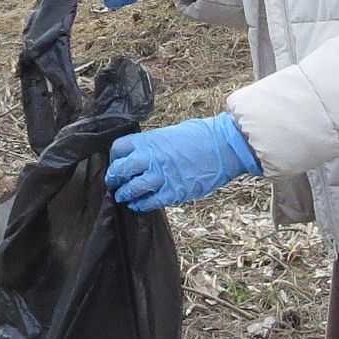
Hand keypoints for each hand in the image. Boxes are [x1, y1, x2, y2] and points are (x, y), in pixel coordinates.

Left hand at [106, 112, 258, 212]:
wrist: (224, 146)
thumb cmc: (201, 136)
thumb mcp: (171, 133)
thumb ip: (154, 145)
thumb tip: (143, 154)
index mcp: (149, 140)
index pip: (118, 149)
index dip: (114, 158)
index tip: (117, 163)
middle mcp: (150, 158)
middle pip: (119, 171)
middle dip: (113, 179)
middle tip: (113, 184)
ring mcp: (161, 176)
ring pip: (131, 189)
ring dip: (124, 195)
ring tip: (123, 197)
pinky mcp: (172, 192)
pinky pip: (149, 202)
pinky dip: (140, 205)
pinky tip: (139, 205)